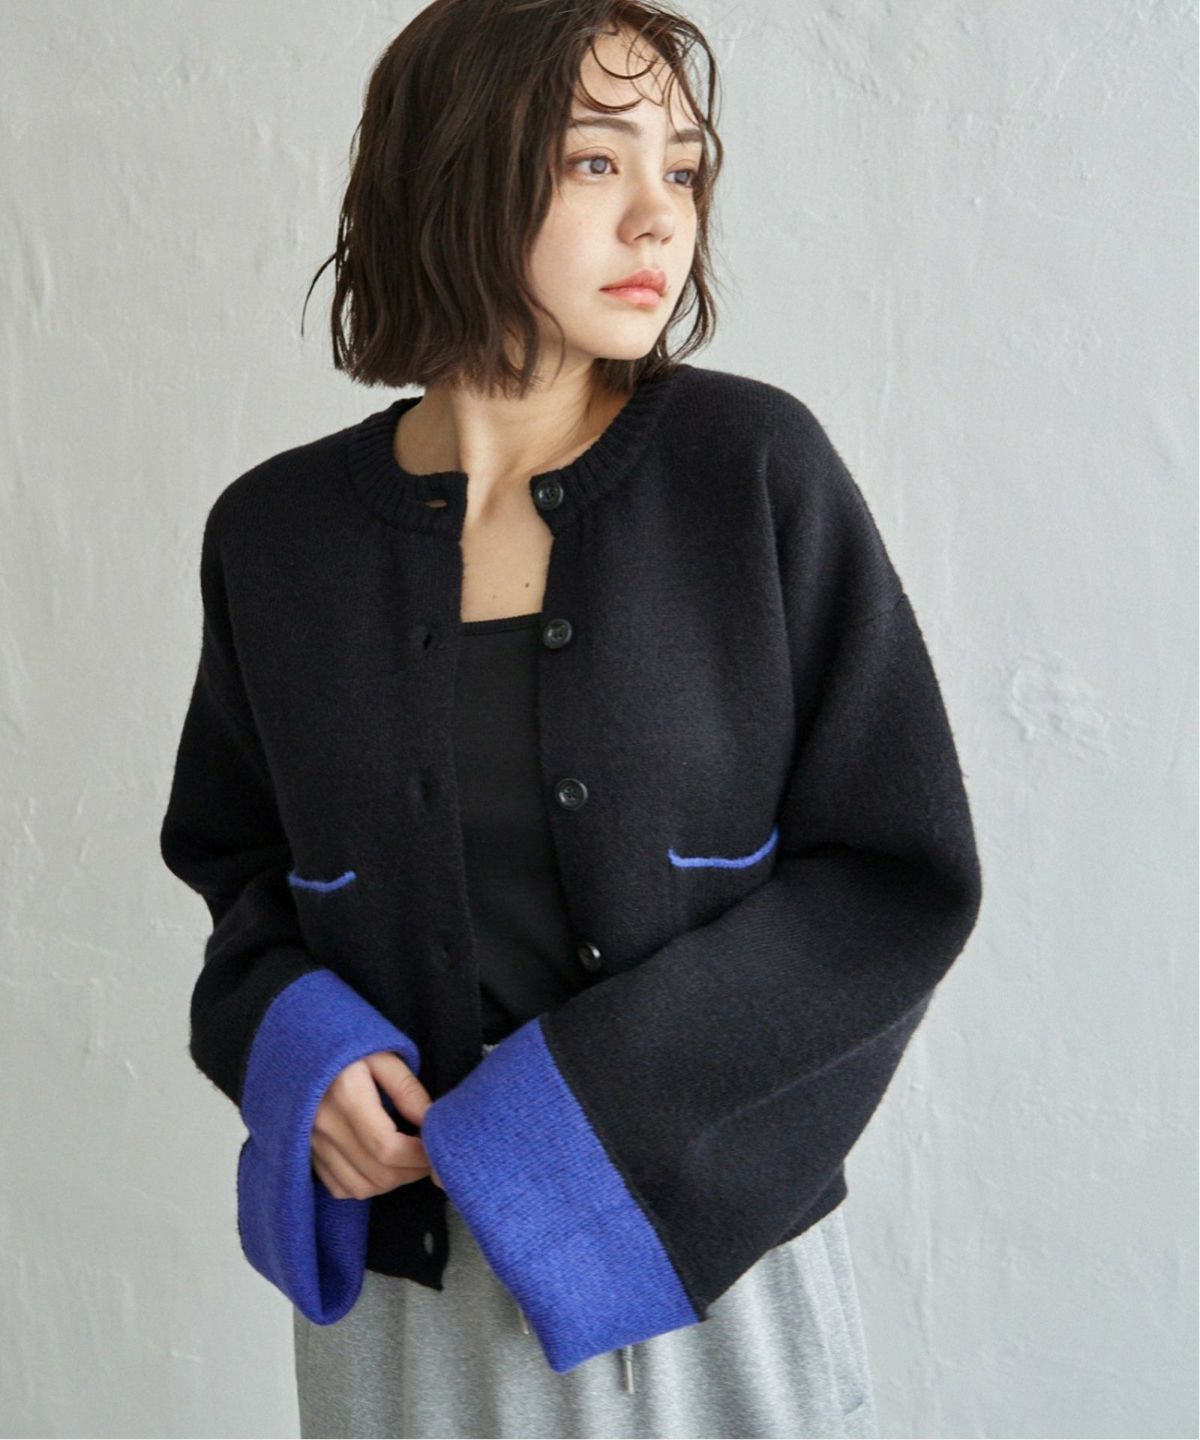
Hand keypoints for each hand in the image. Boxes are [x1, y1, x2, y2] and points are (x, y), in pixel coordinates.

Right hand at [310, 1050, 438, 1199]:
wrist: (299, 1046)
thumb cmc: (346, 1045)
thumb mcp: (382, 1054)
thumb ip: (407, 1089)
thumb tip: (431, 1123)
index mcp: (345, 1096)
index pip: (387, 1148)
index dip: (418, 1156)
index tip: (436, 1147)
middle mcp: (323, 1126)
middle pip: (377, 1174)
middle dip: (412, 1171)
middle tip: (429, 1155)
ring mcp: (311, 1143)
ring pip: (359, 1187)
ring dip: (392, 1182)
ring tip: (409, 1160)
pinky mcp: (305, 1152)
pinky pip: (339, 1187)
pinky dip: (365, 1185)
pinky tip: (380, 1165)